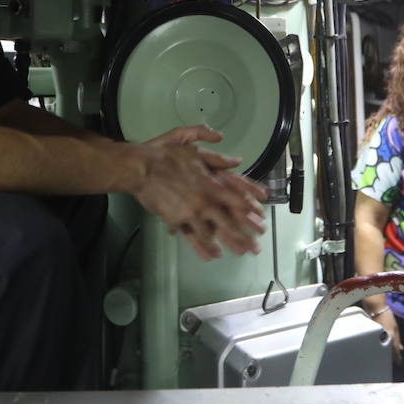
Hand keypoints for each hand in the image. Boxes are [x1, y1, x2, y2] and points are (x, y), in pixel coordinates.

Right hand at [130, 125, 267, 259]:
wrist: (141, 168)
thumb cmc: (166, 155)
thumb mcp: (194, 148)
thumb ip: (217, 156)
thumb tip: (236, 161)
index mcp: (211, 182)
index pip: (237, 199)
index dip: (251, 210)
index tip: (261, 218)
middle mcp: (204, 200)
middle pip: (229, 222)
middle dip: (244, 236)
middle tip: (255, 247)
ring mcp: (191, 213)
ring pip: (212, 234)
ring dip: (227, 245)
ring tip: (239, 253)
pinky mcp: (177, 220)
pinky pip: (192, 238)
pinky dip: (203, 248)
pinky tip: (211, 255)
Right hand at [373, 309, 403, 364]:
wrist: (375, 308)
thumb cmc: (387, 316)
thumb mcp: (395, 327)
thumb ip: (398, 339)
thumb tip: (401, 348)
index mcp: (391, 336)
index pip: (395, 351)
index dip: (398, 359)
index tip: (399, 363)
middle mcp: (383, 338)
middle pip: (388, 352)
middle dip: (392, 357)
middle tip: (395, 360)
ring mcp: (376, 337)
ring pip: (382, 349)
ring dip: (385, 352)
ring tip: (388, 355)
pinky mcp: (371, 335)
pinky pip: (377, 344)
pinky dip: (380, 346)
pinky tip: (381, 347)